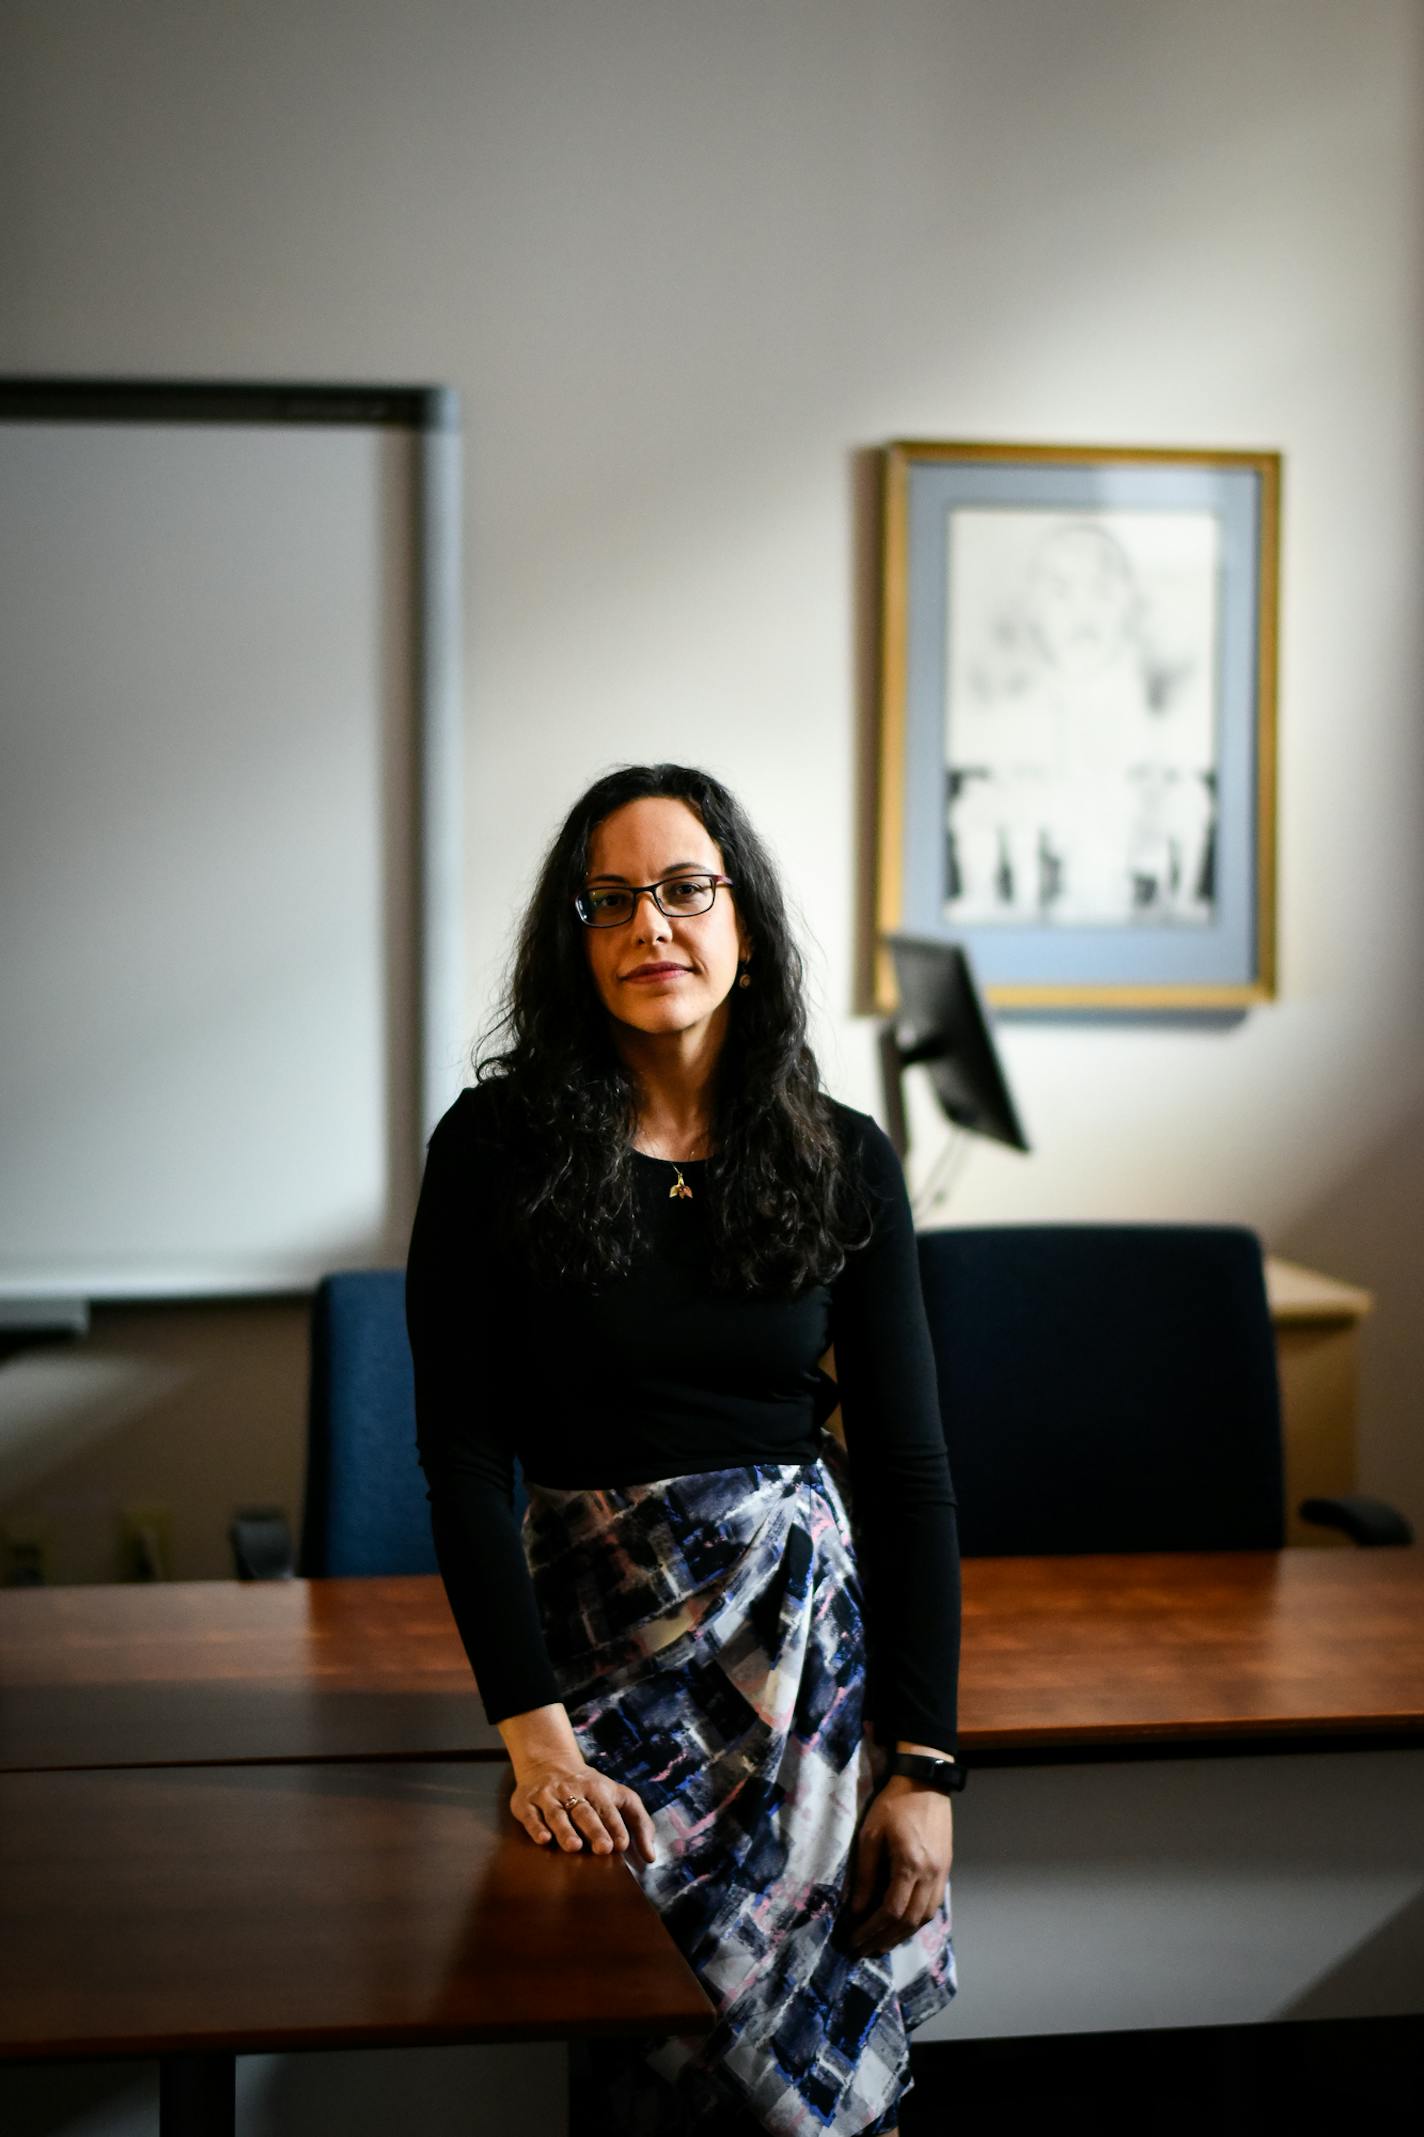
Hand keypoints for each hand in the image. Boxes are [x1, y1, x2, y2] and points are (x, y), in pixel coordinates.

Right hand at [509, 1756, 657, 1864]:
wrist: (548, 1761)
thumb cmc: (590, 1788)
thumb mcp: (617, 1796)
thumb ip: (639, 1822)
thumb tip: (651, 1857)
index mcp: (597, 1789)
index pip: (608, 1808)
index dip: (615, 1826)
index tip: (622, 1844)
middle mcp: (572, 1791)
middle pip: (585, 1811)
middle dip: (594, 1829)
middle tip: (603, 1848)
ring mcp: (548, 1796)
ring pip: (557, 1814)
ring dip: (566, 1830)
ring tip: (574, 1847)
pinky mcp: (526, 1802)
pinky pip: (531, 1815)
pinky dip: (536, 1826)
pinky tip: (543, 1839)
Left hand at [847, 1776, 952, 1956]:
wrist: (926, 1783)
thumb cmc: (893, 1805)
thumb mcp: (870, 1835)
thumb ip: (865, 1874)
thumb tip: (857, 1909)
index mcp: (910, 1865)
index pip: (891, 1910)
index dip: (871, 1930)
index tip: (854, 1939)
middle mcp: (930, 1875)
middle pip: (909, 1921)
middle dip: (884, 1939)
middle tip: (863, 1950)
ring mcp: (942, 1875)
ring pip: (924, 1918)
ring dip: (901, 1935)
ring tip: (879, 1944)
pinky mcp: (945, 1871)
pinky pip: (932, 1907)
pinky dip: (915, 1921)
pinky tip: (900, 1925)